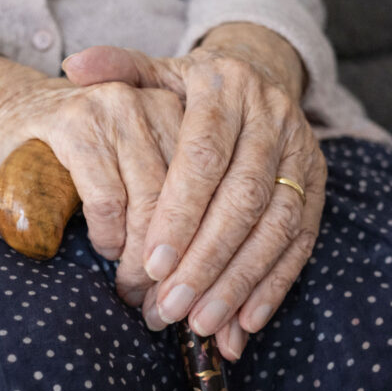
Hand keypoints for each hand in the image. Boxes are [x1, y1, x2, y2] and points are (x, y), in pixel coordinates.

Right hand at [0, 79, 186, 301]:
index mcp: (184, 112)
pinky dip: (109, 235)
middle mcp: (157, 102)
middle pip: (185, 197)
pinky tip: (105, 248)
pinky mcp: (75, 124)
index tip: (192, 286)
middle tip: (160, 300)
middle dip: (174, 260)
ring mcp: (116, 108)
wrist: (5, 113)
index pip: (212, 188)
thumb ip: (172, 195)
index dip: (204, 245)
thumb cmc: (83, 154)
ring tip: (132, 285)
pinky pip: (108, 199)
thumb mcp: (136, 166)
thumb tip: (205, 270)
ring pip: (150, 202)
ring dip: (141, 258)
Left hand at [63, 23, 327, 360]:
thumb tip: (73, 66)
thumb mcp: (159, 71)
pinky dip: (275, 284)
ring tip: (201, 324)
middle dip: (206, 260)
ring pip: (276, 226)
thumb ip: (120, 69)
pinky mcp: (317, 184)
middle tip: (169, 308)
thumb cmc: (194, 88)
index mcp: (227, 89)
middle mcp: (272, 118)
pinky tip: (245, 321)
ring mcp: (301, 153)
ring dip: (239, 281)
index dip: (179, 213)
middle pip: (243, 198)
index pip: (203, 156)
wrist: (260, 77)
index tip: (150, 264)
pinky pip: (302, 240)